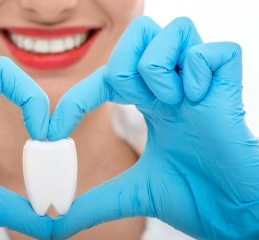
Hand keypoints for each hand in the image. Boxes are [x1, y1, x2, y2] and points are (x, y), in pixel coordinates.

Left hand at [49, 16, 258, 238]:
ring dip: (156, 66)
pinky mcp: (230, 85)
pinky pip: (210, 51)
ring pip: (172, 29)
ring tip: (170, 101)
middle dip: (122, 64)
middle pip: (140, 32)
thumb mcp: (133, 193)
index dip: (75, 99)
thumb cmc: (195, 198)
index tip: (53, 132)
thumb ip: (95, 202)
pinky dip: (196, 72)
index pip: (106, 79)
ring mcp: (202, 82)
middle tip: (133, 100)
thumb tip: (56, 224)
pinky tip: (198, 101)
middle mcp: (175, 86)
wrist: (237, 216)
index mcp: (151, 104)